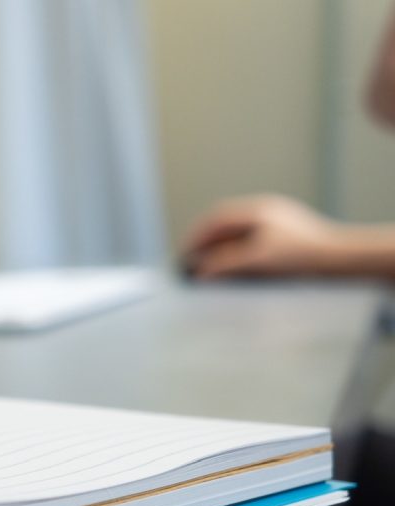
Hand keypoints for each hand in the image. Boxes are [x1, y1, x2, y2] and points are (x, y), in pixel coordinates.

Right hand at [184, 195, 338, 278]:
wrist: (343, 261)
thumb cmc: (304, 256)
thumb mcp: (257, 260)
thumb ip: (225, 265)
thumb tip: (201, 272)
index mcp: (257, 210)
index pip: (216, 218)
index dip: (196, 236)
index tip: (184, 253)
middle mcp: (267, 213)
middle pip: (227, 227)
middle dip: (208, 245)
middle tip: (194, 263)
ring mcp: (280, 225)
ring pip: (241, 237)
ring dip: (224, 253)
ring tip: (214, 270)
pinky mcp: (289, 240)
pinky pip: (255, 246)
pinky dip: (240, 258)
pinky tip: (239, 273)